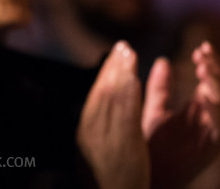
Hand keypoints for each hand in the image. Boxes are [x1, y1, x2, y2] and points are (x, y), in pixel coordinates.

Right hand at [77, 41, 149, 188]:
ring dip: (120, 72)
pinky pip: (125, 112)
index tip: (114, 56)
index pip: (96, 95)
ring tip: (128, 53)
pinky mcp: (121, 144)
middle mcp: (92, 129)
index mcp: (85, 130)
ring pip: (112, 97)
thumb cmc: (104, 180)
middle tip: (122, 45)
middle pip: (102, 91)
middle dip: (113, 67)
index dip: (106, 73)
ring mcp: (105, 136)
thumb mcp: (95, 151)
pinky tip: (134, 78)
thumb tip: (101, 109)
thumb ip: (97, 129)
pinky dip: (128, 92)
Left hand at [142, 42, 219, 187]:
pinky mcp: (211, 147)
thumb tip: (163, 60)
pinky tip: (204, 98)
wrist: (145, 172)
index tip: (201, 47)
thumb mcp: (154, 109)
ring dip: (216, 84)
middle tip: (204, 53)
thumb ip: (160, 88)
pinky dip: (215, 111)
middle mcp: (210, 118)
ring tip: (203, 68)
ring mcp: (212, 132)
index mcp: (199, 106)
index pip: (211, 80)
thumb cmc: (150, 143)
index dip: (209, 63)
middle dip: (216, 68)